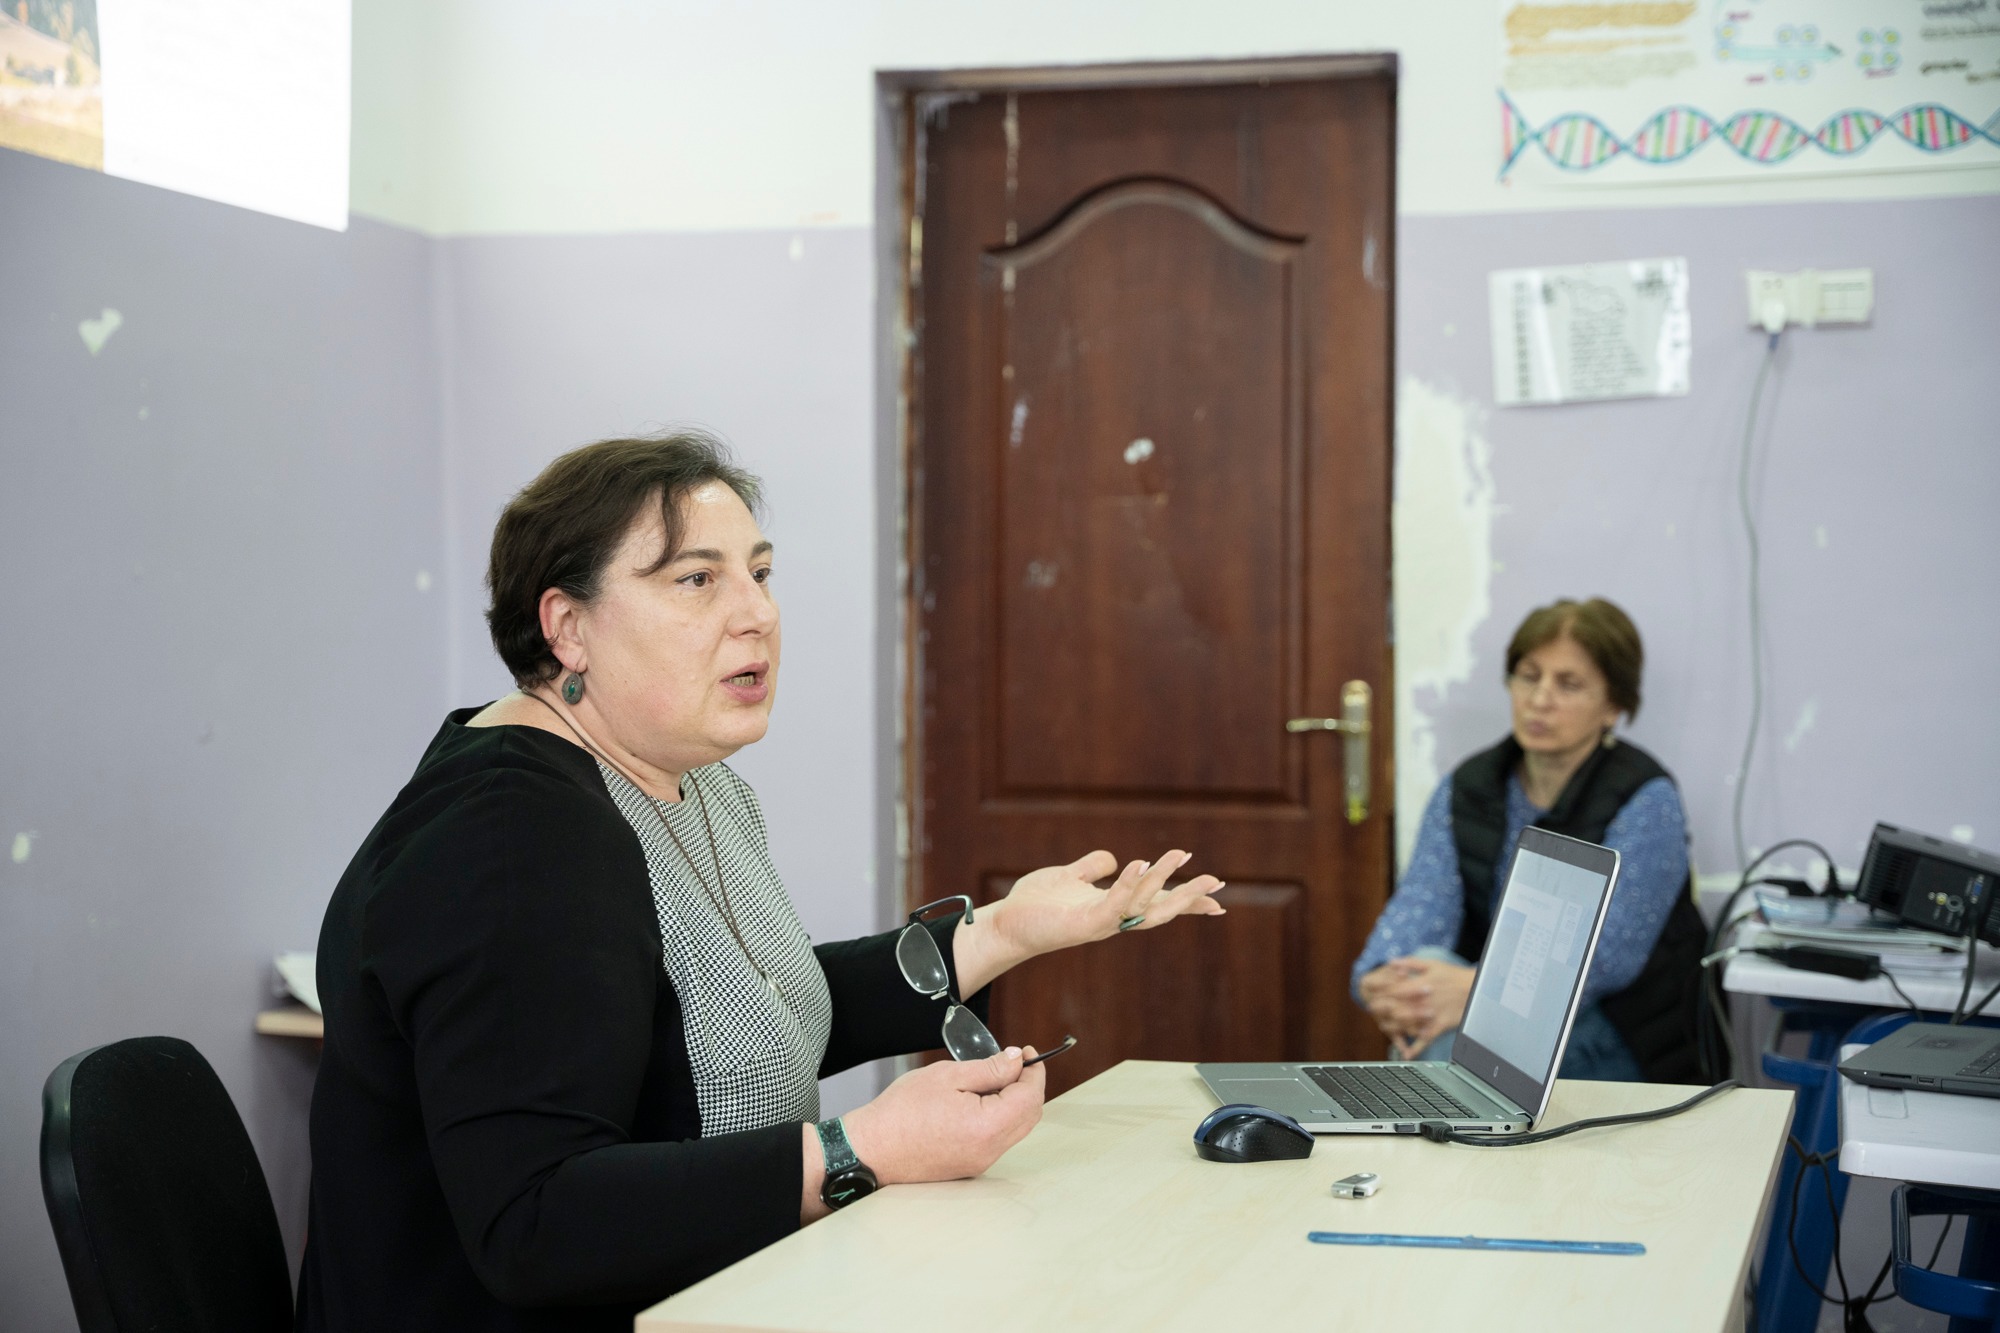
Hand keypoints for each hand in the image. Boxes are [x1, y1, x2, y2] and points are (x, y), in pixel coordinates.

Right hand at [839, 1047, 1044, 1188]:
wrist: (872, 1149)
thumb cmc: (901, 1111)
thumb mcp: (947, 1076)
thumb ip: (989, 1068)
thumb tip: (1017, 1061)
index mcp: (987, 1126)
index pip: (1030, 1096)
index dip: (1034, 1071)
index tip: (1027, 1053)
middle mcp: (989, 1150)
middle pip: (1030, 1115)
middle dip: (1028, 1086)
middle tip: (1014, 1063)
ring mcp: (981, 1162)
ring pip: (1016, 1128)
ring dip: (1015, 1102)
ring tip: (993, 1079)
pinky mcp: (970, 1166)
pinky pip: (999, 1139)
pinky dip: (1000, 1117)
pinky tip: (981, 1100)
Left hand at [953, 850, 1225, 992]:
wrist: (1006, 924)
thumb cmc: (1036, 904)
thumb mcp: (1069, 876)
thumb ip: (1092, 867)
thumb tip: (1114, 859)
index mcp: (1113, 907)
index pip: (1156, 902)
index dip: (1186, 900)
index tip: (1218, 897)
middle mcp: (1112, 918)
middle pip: (1159, 909)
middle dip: (1188, 896)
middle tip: (1217, 882)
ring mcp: (1100, 923)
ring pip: (1141, 904)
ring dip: (1162, 879)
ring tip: (1180, 855)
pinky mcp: (1083, 924)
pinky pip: (1112, 905)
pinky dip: (1127, 885)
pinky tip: (1138, 864)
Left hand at [1361, 958, 1473, 1059]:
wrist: (1477, 989)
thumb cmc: (1454, 976)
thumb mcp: (1432, 964)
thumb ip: (1409, 963)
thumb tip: (1390, 962)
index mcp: (1420, 985)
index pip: (1393, 990)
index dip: (1379, 993)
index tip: (1371, 993)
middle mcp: (1423, 1002)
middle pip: (1396, 1009)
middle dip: (1382, 1010)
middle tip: (1373, 1010)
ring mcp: (1431, 1017)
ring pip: (1407, 1026)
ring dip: (1392, 1028)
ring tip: (1384, 1027)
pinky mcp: (1440, 1027)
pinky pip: (1425, 1040)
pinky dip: (1415, 1048)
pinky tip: (1406, 1054)